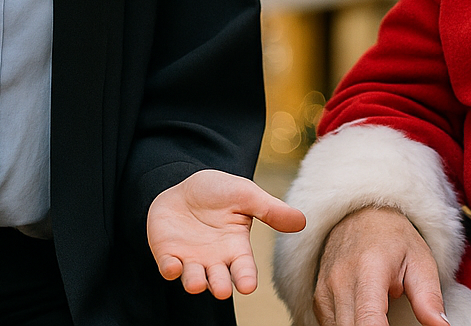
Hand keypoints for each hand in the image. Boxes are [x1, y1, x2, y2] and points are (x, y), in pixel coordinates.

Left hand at [148, 168, 305, 298]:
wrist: (183, 182)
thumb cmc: (218, 190)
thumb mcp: (246, 194)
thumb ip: (270, 209)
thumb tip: (302, 221)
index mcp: (236, 248)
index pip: (243, 269)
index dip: (245, 278)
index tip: (247, 286)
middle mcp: (215, 259)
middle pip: (219, 280)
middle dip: (219, 286)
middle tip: (222, 289)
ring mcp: (191, 259)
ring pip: (194, 278)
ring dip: (195, 282)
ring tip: (197, 284)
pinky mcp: (168, 255)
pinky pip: (169, 266)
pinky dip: (170, 269)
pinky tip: (172, 267)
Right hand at [314, 205, 448, 325]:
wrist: (361, 213)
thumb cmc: (394, 238)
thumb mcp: (421, 262)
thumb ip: (429, 299)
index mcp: (369, 270)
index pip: (368, 321)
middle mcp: (341, 280)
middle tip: (395, 318)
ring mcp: (326, 289)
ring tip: (383, 314)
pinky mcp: (319, 298)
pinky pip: (332, 325)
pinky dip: (350, 325)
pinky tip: (365, 315)